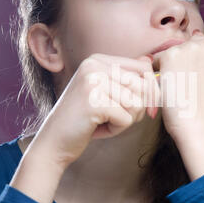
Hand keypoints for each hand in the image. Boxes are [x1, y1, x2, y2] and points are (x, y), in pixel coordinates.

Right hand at [31, 53, 159, 169]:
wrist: (53, 142)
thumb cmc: (83, 119)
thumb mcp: (105, 93)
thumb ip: (125, 78)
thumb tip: (150, 60)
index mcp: (98, 60)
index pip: (143, 69)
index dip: (150, 91)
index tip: (145, 108)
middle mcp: (94, 65)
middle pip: (142, 87)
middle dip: (137, 109)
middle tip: (115, 118)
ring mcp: (92, 82)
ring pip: (136, 104)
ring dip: (125, 120)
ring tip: (104, 122)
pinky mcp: (93, 102)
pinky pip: (126, 119)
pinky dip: (116, 129)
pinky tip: (97, 128)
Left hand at [156, 33, 203, 139]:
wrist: (198, 121)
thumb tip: (196, 32)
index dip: (199, 64)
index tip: (202, 80)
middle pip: (189, 45)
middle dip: (186, 62)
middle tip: (192, 85)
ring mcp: (190, 47)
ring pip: (173, 52)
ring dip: (173, 68)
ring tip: (183, 87)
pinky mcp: (171, 54)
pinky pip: (157, 60)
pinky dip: (160, 74)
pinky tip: (172, 86)